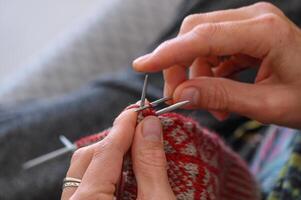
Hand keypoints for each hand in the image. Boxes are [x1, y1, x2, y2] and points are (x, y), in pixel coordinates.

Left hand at [61, 109, 174, 199]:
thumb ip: (150, 164)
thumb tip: (149, 127)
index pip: (105, 151)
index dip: (124, 126)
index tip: (137, 109)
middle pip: (88, 158)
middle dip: (115, 140)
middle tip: (140, 128)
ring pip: (85, 171)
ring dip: (111, 156)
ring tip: (136, 148)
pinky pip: (87, 186)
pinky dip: (106, 173)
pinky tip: (127, 171)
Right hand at [133, 2, 300, 128]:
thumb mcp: (266, 104)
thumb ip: (221, 97)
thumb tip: (181, 95)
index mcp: (264, 32)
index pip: (201, 38)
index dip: (168, 53)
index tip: (142, 66)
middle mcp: (254, 19)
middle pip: (196, 33)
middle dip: (179, 65)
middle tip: (179, 96)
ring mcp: (250, 24)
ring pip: (201, 41)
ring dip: (195, 73)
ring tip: (209, 103)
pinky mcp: (247, 34)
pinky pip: (214, 48)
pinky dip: (208, 72)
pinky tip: (217, 92)